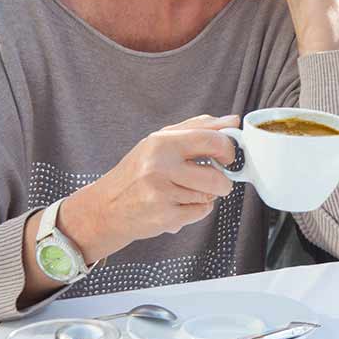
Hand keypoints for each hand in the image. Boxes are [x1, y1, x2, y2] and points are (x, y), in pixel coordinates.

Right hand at [60, 114, 239, 261]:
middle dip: (223, 181)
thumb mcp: (162, 141)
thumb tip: (232, 120)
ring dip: (206, 196)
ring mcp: (162, 195)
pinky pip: (201, 213)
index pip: (211, 140)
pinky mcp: (164, 218)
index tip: (228, 156)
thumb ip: (198, 127)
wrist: (106, 207)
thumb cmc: (137, 172)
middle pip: (216, 178)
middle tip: (214, 178)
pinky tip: (178, 204)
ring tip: (185, 191)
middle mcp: (160, 168)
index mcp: (161, 143)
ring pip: (209, 197)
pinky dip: (196, 210)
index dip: (228, 149)